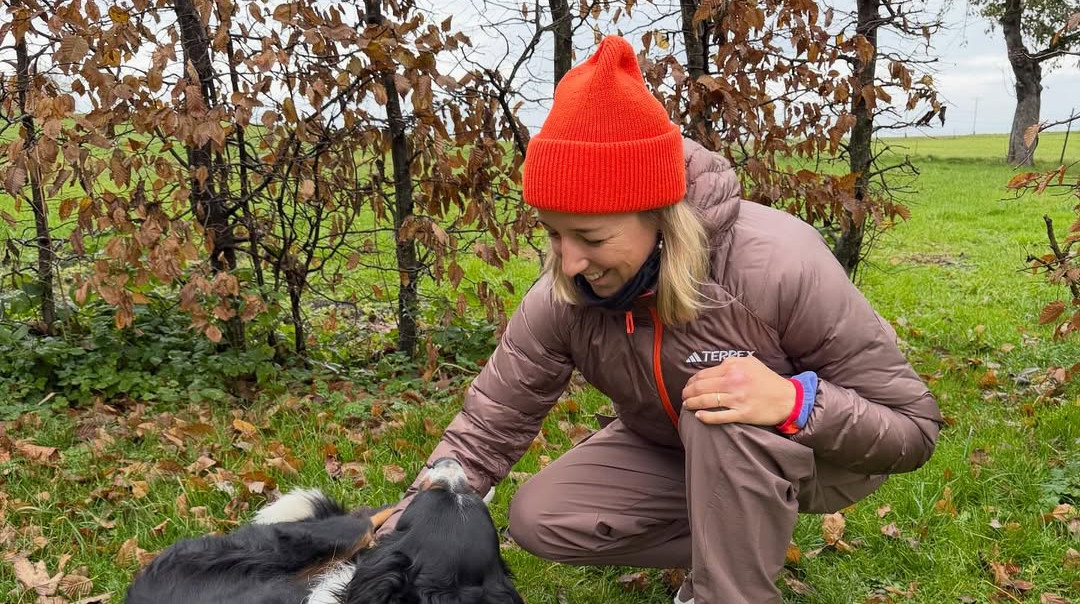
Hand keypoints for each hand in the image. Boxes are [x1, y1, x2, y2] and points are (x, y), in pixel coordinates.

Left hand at [681, 356, 795, 425]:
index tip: (688, 385)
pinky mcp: (742, 414)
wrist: (788, 398)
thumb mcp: (750, 362)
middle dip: (687, 393)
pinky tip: (698, 416)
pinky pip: (718, 416)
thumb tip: (715, 366)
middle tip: (683, 396)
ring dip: (692, 404)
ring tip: (686, 406)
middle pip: (701, 388)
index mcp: (733, 367)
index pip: (703, 374)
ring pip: (706, 401)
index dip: (691, 381)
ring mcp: (737, 399)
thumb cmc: (767, 380)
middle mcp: (733, 382)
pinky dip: (705, 417)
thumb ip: (731, 361)